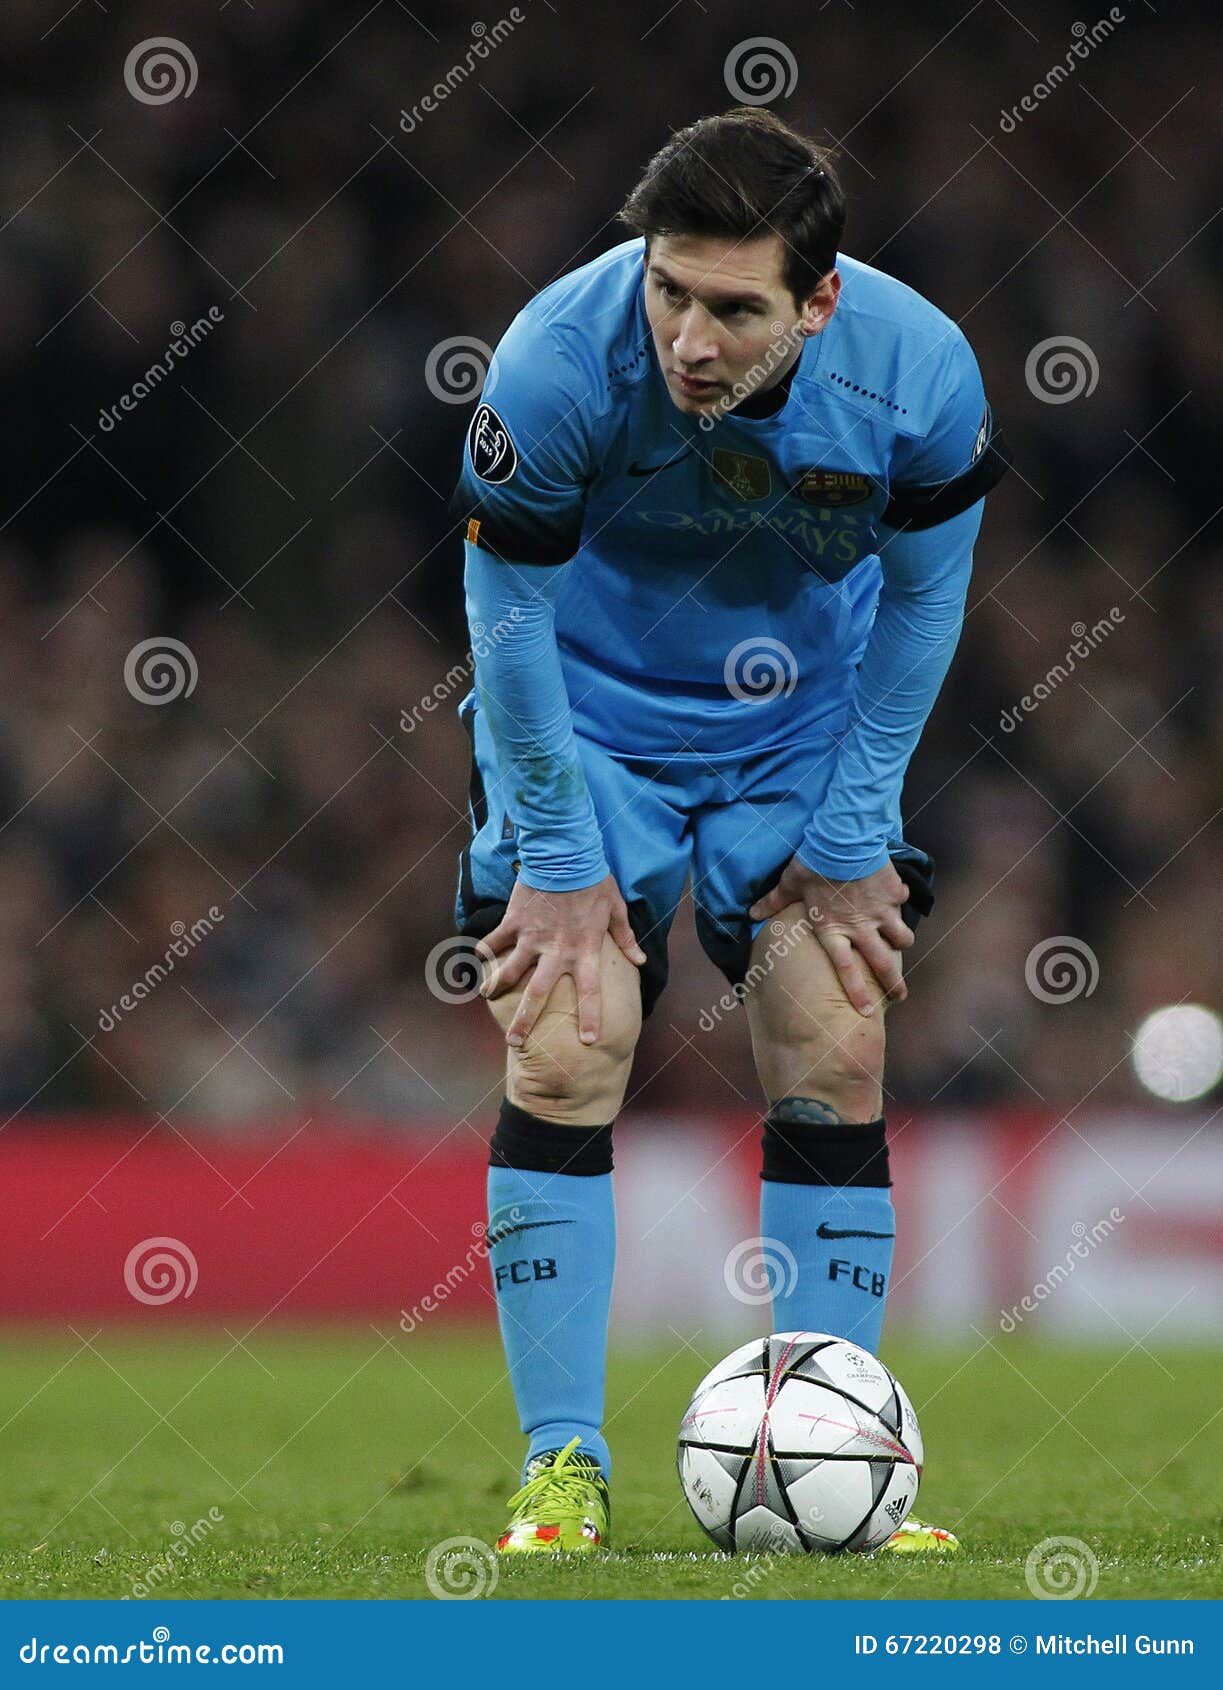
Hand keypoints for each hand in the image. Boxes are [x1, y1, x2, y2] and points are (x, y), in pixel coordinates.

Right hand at [477, 872, 645, 1047]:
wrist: (565, 854)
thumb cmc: (594, 881)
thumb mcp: (615, 909)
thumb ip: (626, 938)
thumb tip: (641, 961)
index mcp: (584, 950)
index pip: (590, 992)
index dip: (590, 1018)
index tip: (589, 1041)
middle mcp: (556, 951)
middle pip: (538, 994)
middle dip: (525, 1022)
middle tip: (515, 1044)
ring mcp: (532, 938)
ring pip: (510, 972)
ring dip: (496, 988)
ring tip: (488, 998)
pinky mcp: (515, 922)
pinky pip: (495, 941)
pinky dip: (484, 950)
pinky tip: (476, 960)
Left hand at [748, 856, 913, 1013]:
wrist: (843, 837)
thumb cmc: (813, 862)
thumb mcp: (790, 883)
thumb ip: (773, 901)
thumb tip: (752, 913)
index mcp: (832, 928)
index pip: (845, 969)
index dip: (856, 991)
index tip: (866, 1011)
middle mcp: (860, 926)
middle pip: (883, 963)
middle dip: (894, 983)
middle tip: (900, 996)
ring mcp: (880, 911)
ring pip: (901, 938)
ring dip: (902, 943)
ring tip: (901, 944)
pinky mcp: (893, 893)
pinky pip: (902, 902)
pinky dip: (901, 901)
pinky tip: (897, 896)